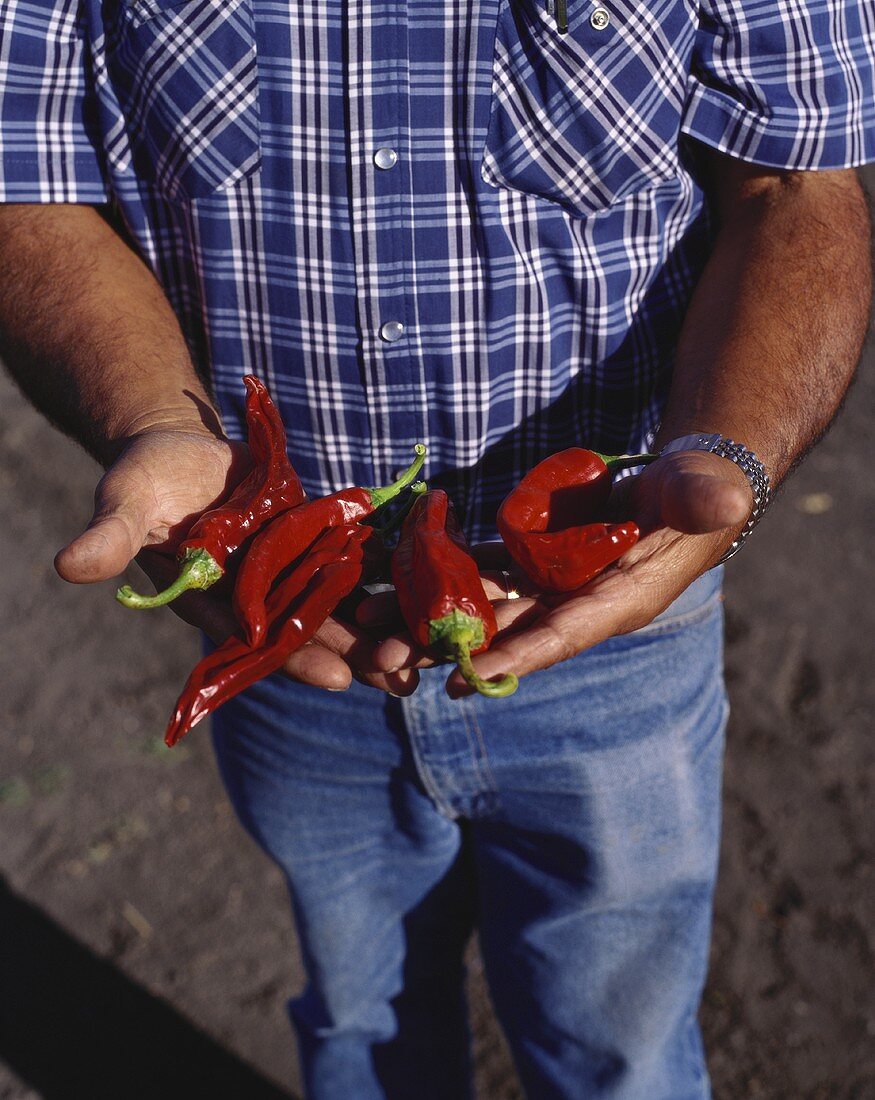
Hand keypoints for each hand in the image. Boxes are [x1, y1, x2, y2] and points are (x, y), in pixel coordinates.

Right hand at [54, 427, 415, 695]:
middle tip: (400, 678)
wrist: (184, 447)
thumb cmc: (147, 476)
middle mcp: (254, 593)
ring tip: (422, 650)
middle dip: (352, 653)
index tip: (335, 677)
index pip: (256, 638)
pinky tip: (423, 588)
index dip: (293, 656)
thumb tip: (66, 566)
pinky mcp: (310, 539)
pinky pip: (348, 559)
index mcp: (211, 599)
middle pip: (307, 630)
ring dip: (375, 623)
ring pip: (334, 602)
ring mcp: (286, 568)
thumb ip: (110, 536)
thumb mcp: (127, 501)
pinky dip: (381, 572)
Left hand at [362, 450, 752, 694]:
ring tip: (367, 623)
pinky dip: (440, 570)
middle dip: (445, 647)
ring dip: (427, 614)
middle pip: (504, 633)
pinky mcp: (530, 556)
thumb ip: (702, 496)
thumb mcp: (701, 491)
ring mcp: (547, 583)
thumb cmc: (697, 491)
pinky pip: (478, 566)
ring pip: (480, 604)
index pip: (562, 635)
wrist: (678, 487)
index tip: (465, 676)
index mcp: (614, 604)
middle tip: (382, 660)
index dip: (517, 655)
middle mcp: (573, 604)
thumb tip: (723, 499)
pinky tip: (395, 570)